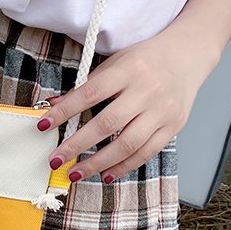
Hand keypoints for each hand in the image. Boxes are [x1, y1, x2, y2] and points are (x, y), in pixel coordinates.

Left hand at [37, 29, 217, 183]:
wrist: (187, 56)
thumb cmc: (144, 60)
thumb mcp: (114, 64)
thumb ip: (86, 86)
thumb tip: (54, 106)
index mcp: (127, 70)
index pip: (90, 93)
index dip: (65, 111)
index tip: (43, 125)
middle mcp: (146, 91)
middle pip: (107, 123)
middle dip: (77, 145)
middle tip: (55, 160)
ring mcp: (162, 111)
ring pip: (127, 144)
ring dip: (98, 163)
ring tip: (76, 173)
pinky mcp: (174, 126)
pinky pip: (146, 152)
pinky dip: (124, 166)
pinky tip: (106, 174)